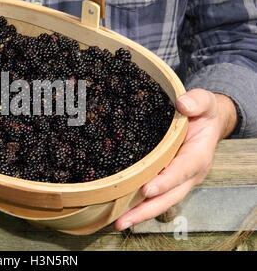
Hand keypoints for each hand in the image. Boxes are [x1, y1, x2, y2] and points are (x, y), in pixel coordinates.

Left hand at [115, 88, 237, 230]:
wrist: (204, 122)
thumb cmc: (203, 112)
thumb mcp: (205, 101)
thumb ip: (197, 101)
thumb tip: (183, 104)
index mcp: (197, 156)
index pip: (182, 171)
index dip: (166, 181)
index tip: (147, 190)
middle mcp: (189, 174)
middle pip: (169, 197)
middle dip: (147, 210)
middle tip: (124, 220)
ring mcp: (178, 180)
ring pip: (161, 202)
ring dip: (140, 213)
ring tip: (119, 223)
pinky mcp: (167, 180)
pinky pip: (155, 196)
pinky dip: (139, 205)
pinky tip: (121, 211)